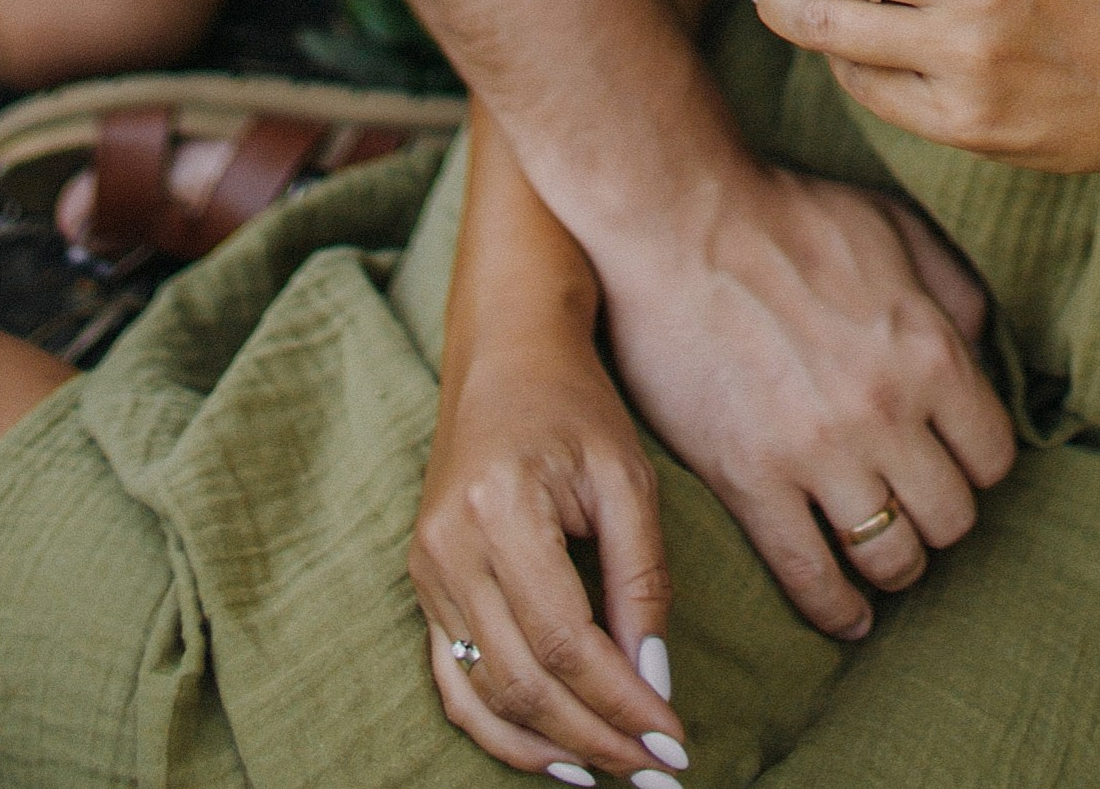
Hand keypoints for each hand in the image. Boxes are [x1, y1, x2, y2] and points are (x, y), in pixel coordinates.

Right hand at [415, 310, 687, 778]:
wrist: (505, 352)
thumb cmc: (575, 404)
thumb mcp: (627, 478)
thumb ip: (643, 580)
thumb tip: (656, 684)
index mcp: (502, 510)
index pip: (565, 642)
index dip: (620, 702)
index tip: (673, 740)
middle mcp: (450, 548)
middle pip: (522, 681)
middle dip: (596, 736)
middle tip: (657, 769)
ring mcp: (428, 569)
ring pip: (484, 695)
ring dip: (551, 747)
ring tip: (614, 771)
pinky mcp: (425, 583)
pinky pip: (453, 680)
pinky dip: (500, 728)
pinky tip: (555, 753)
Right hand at [590, 160, 1014, 641]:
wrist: (676, 219)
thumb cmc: (786, 215)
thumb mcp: (893, 225)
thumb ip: (954, 288)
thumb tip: (986, 349)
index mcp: (928, 350)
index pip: (993, 458)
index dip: (975, 466)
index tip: (951, 463)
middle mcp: (884, 412)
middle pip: (951, 518)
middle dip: (938, 516)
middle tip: (914, 506)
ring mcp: (817, 453)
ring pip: (890, 557)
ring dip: (893, 564)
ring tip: (881, 552)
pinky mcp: (751, 481)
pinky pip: (811, 577)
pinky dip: (836, 609)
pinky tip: (846, 614)